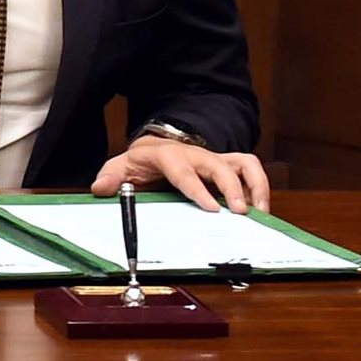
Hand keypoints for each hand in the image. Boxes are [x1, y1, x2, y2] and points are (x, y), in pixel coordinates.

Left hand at [94, 135, 270, 214]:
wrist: (156, 147)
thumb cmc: (141, 162)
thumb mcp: (121, 167)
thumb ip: (111, 177)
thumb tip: (100, 188)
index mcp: (167, 156)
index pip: (181, 169)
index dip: (197, 187)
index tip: (212, 207)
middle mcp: (195, 155)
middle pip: (219, 164)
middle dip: (232, 187)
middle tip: (241, 212)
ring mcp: (215, 159)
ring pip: (244, 162)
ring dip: (256, 185)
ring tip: (259, 212)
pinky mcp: (228, 166)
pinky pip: (251, 171)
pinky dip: (260, 189)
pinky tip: (260, 211)